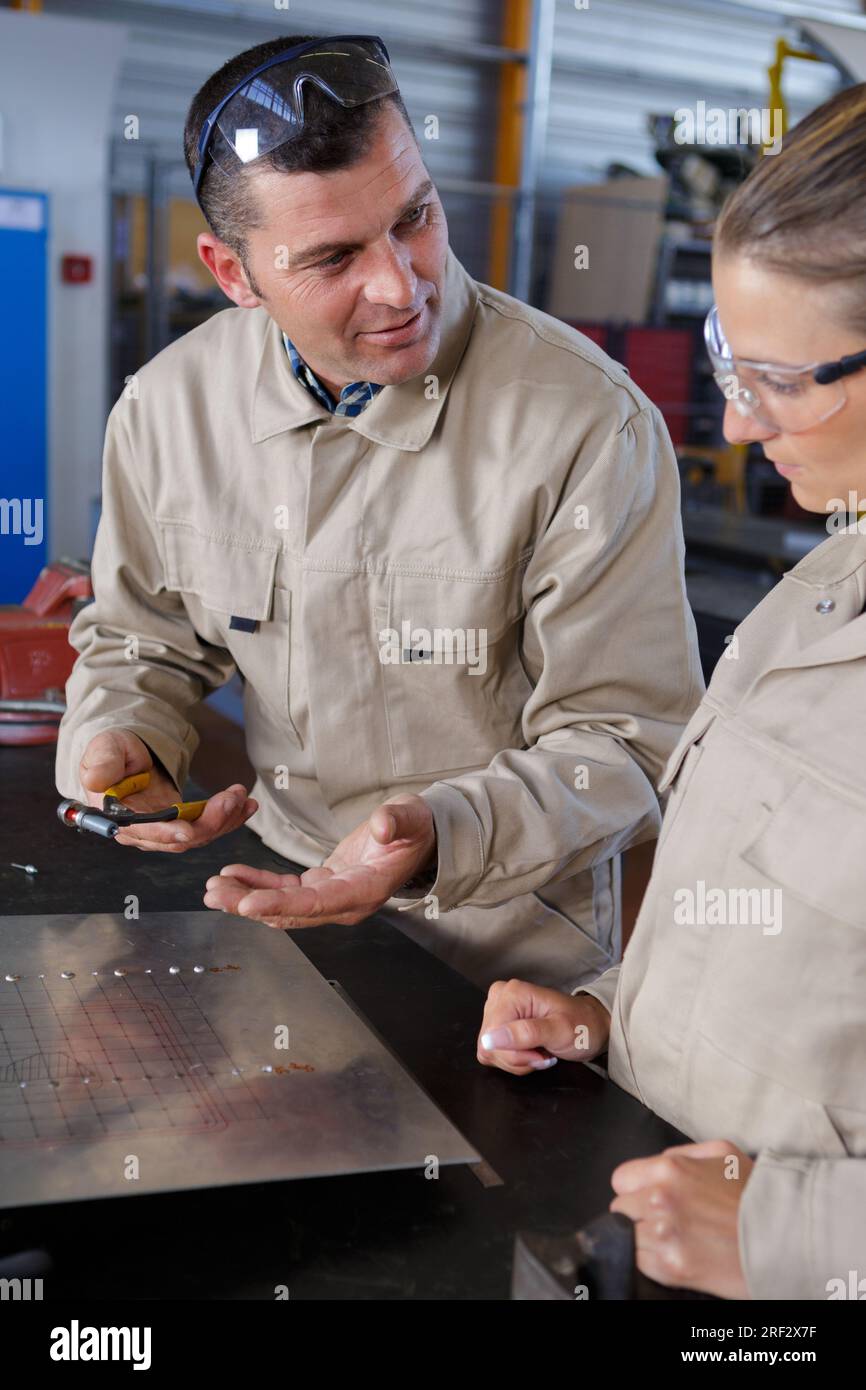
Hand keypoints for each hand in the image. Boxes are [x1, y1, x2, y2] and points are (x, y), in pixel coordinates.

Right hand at [79, 729, 256, 852]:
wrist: (126, 754)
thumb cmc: (112, 751)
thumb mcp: (104, 749)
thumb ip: (102, 762)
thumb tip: (96, 780)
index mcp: (119, 817)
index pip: (144, 832)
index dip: (166, 833)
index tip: (189, 829)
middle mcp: (143, 831)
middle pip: (179, 838)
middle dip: (210, 821)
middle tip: (232, 798)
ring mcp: (165, 830)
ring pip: (199, 835)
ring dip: (225, 818)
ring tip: (243, 797)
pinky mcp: (183, 824)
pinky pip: (208, 826)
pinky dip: (230, 817)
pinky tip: (247, 805)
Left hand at [203, 793, 435, 926]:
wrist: (419, 836)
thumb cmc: (415, 827)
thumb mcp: (411, 818)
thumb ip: (396, 822)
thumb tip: (381, 828)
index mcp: (364, 891)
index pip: (317, 903)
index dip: (281, 905)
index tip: (247, 904)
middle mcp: (345, 903)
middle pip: (291, 911)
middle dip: (249, 904)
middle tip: (214, 894)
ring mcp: (332, 897)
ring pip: (282, 905)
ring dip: (246, 898)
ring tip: (212, 888)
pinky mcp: (323, 885)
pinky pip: (285, 890)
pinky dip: (258, 884)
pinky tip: (233, 876)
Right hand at [477, 978, 610, 1074]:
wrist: (591, 1026)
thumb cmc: (581, 1025)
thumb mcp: (560, 1031)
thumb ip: (525, 1034)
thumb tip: (489, 1040)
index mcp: (511, 994)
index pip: (492, 1036)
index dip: (515, 1054)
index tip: (540, 1053)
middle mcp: (499, 998)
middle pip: (489, 1045)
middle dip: (518, 1058)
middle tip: (543, 1054)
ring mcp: (497, 1012)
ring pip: (490, 1052)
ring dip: (517, 1061)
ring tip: (540, 1051)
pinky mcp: (498, 1025)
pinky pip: (494, 1053)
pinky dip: (514, 1060)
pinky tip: (531, 1052)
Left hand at [609, 1139, 754, 1298]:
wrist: (785, 1238)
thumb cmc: (757, 1195)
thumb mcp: (723, 1152)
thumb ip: (683, 1153)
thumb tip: (658, 1163)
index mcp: (669, 1169)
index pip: (621, 1179)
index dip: (636, 1188)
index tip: (649, 1196)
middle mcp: (660, 1200)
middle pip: (620, 1210)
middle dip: (639, 1214)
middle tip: (668, 1219)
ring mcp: (664, 1236)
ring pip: (628, 1238)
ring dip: (646, 1239)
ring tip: (677, 1238)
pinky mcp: (671, 1268)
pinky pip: (641, 1263)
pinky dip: (654, 1261)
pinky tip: (680, 1253)